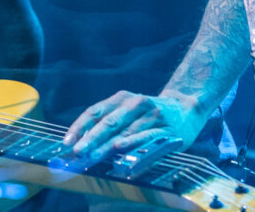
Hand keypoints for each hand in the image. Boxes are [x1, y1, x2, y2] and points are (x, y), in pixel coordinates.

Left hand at [63, 90, 205, 161]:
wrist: (186, 108)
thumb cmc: (149, 112)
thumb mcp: (128, 110)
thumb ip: (109, 121)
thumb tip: (83, 140)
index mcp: (122, 98)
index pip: (95, 111)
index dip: (80, 126)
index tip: (67, 141)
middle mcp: (135, 103)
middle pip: (109, 121)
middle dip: (91, 137)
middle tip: (78, 150)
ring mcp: (152, 116)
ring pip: (126, 132)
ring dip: (108, 145)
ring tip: (94, 155)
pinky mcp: (166, 130)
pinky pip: (146, 138)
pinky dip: (132, 143)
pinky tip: (121, 149)